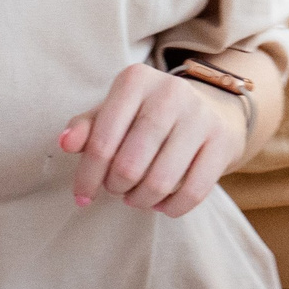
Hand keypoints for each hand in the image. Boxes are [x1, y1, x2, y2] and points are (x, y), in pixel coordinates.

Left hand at [59, 64, 246, 217]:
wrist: (211, 109)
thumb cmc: (147, 116)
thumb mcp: (113, 113)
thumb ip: (86, 128)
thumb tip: (65, 143)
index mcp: (135, 80)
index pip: (101, 142)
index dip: (87, 178)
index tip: (82, 197)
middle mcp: (170, 91)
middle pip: (129, 165)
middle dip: (117, 188)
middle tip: (118, 189)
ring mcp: (201, 114)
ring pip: (160, 182)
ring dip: (141, 200)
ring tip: (137, 196)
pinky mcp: (223, 140)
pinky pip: (193, 192)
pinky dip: (171, 208)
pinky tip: (163, 203)